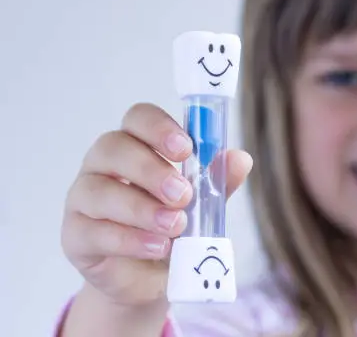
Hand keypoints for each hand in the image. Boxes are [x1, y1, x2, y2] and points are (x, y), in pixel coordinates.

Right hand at [61, 103, 251, 307]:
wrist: (151, 278)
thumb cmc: (173, 228)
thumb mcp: (201, 205)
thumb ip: (217, 182)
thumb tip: (241, 159)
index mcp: (135, 145)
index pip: (137, 118)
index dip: (159, 127)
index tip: (187, 149)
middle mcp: (103, 165)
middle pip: (113, 147)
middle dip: (151, 169)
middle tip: (183, 194)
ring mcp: (83, 198)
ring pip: (99, 190)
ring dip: (141, 208)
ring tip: (175, 226)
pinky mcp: (75, 236)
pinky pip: (93, 231)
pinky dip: (129, 240)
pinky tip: (157, 247)